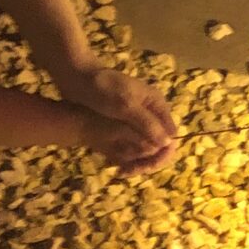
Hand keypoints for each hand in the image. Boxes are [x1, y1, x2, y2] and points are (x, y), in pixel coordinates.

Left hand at [61, 65, 178, 168]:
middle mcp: (150, 113)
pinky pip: (131, 143)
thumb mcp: (126, 106)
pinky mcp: (123, 123)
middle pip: (159, 143)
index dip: (162, 154)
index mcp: (157, 105)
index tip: (146, 167)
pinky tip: (116, 164)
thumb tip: (168, 142)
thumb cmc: (103, 89)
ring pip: (145, 146)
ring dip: (136, 160)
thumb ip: (147, 123)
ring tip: (121, 170)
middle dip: (148, 160)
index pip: (171, 135)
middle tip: (128, 172)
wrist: (77, 77)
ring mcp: (136, 119)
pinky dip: (126, 155)